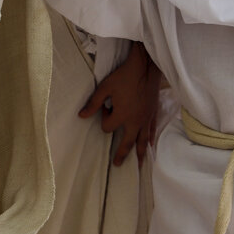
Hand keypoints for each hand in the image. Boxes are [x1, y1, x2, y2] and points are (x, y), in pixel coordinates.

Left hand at [79, 42, 160, 166]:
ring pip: (143, 141)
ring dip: (140, 154)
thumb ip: (93, 104)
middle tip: (118, 165)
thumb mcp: (104, 88)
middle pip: (127, 142)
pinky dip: (150, 139)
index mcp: (122, 116)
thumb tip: (81, 116)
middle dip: (122, 154)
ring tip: (139, 166)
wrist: (145, 67)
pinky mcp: (153, 114)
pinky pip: (152, 131)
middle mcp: (135, 121)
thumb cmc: (123, 76)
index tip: (105, 107)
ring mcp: (146, 119)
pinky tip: (150, 145)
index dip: (104, 119)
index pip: (108, 127)